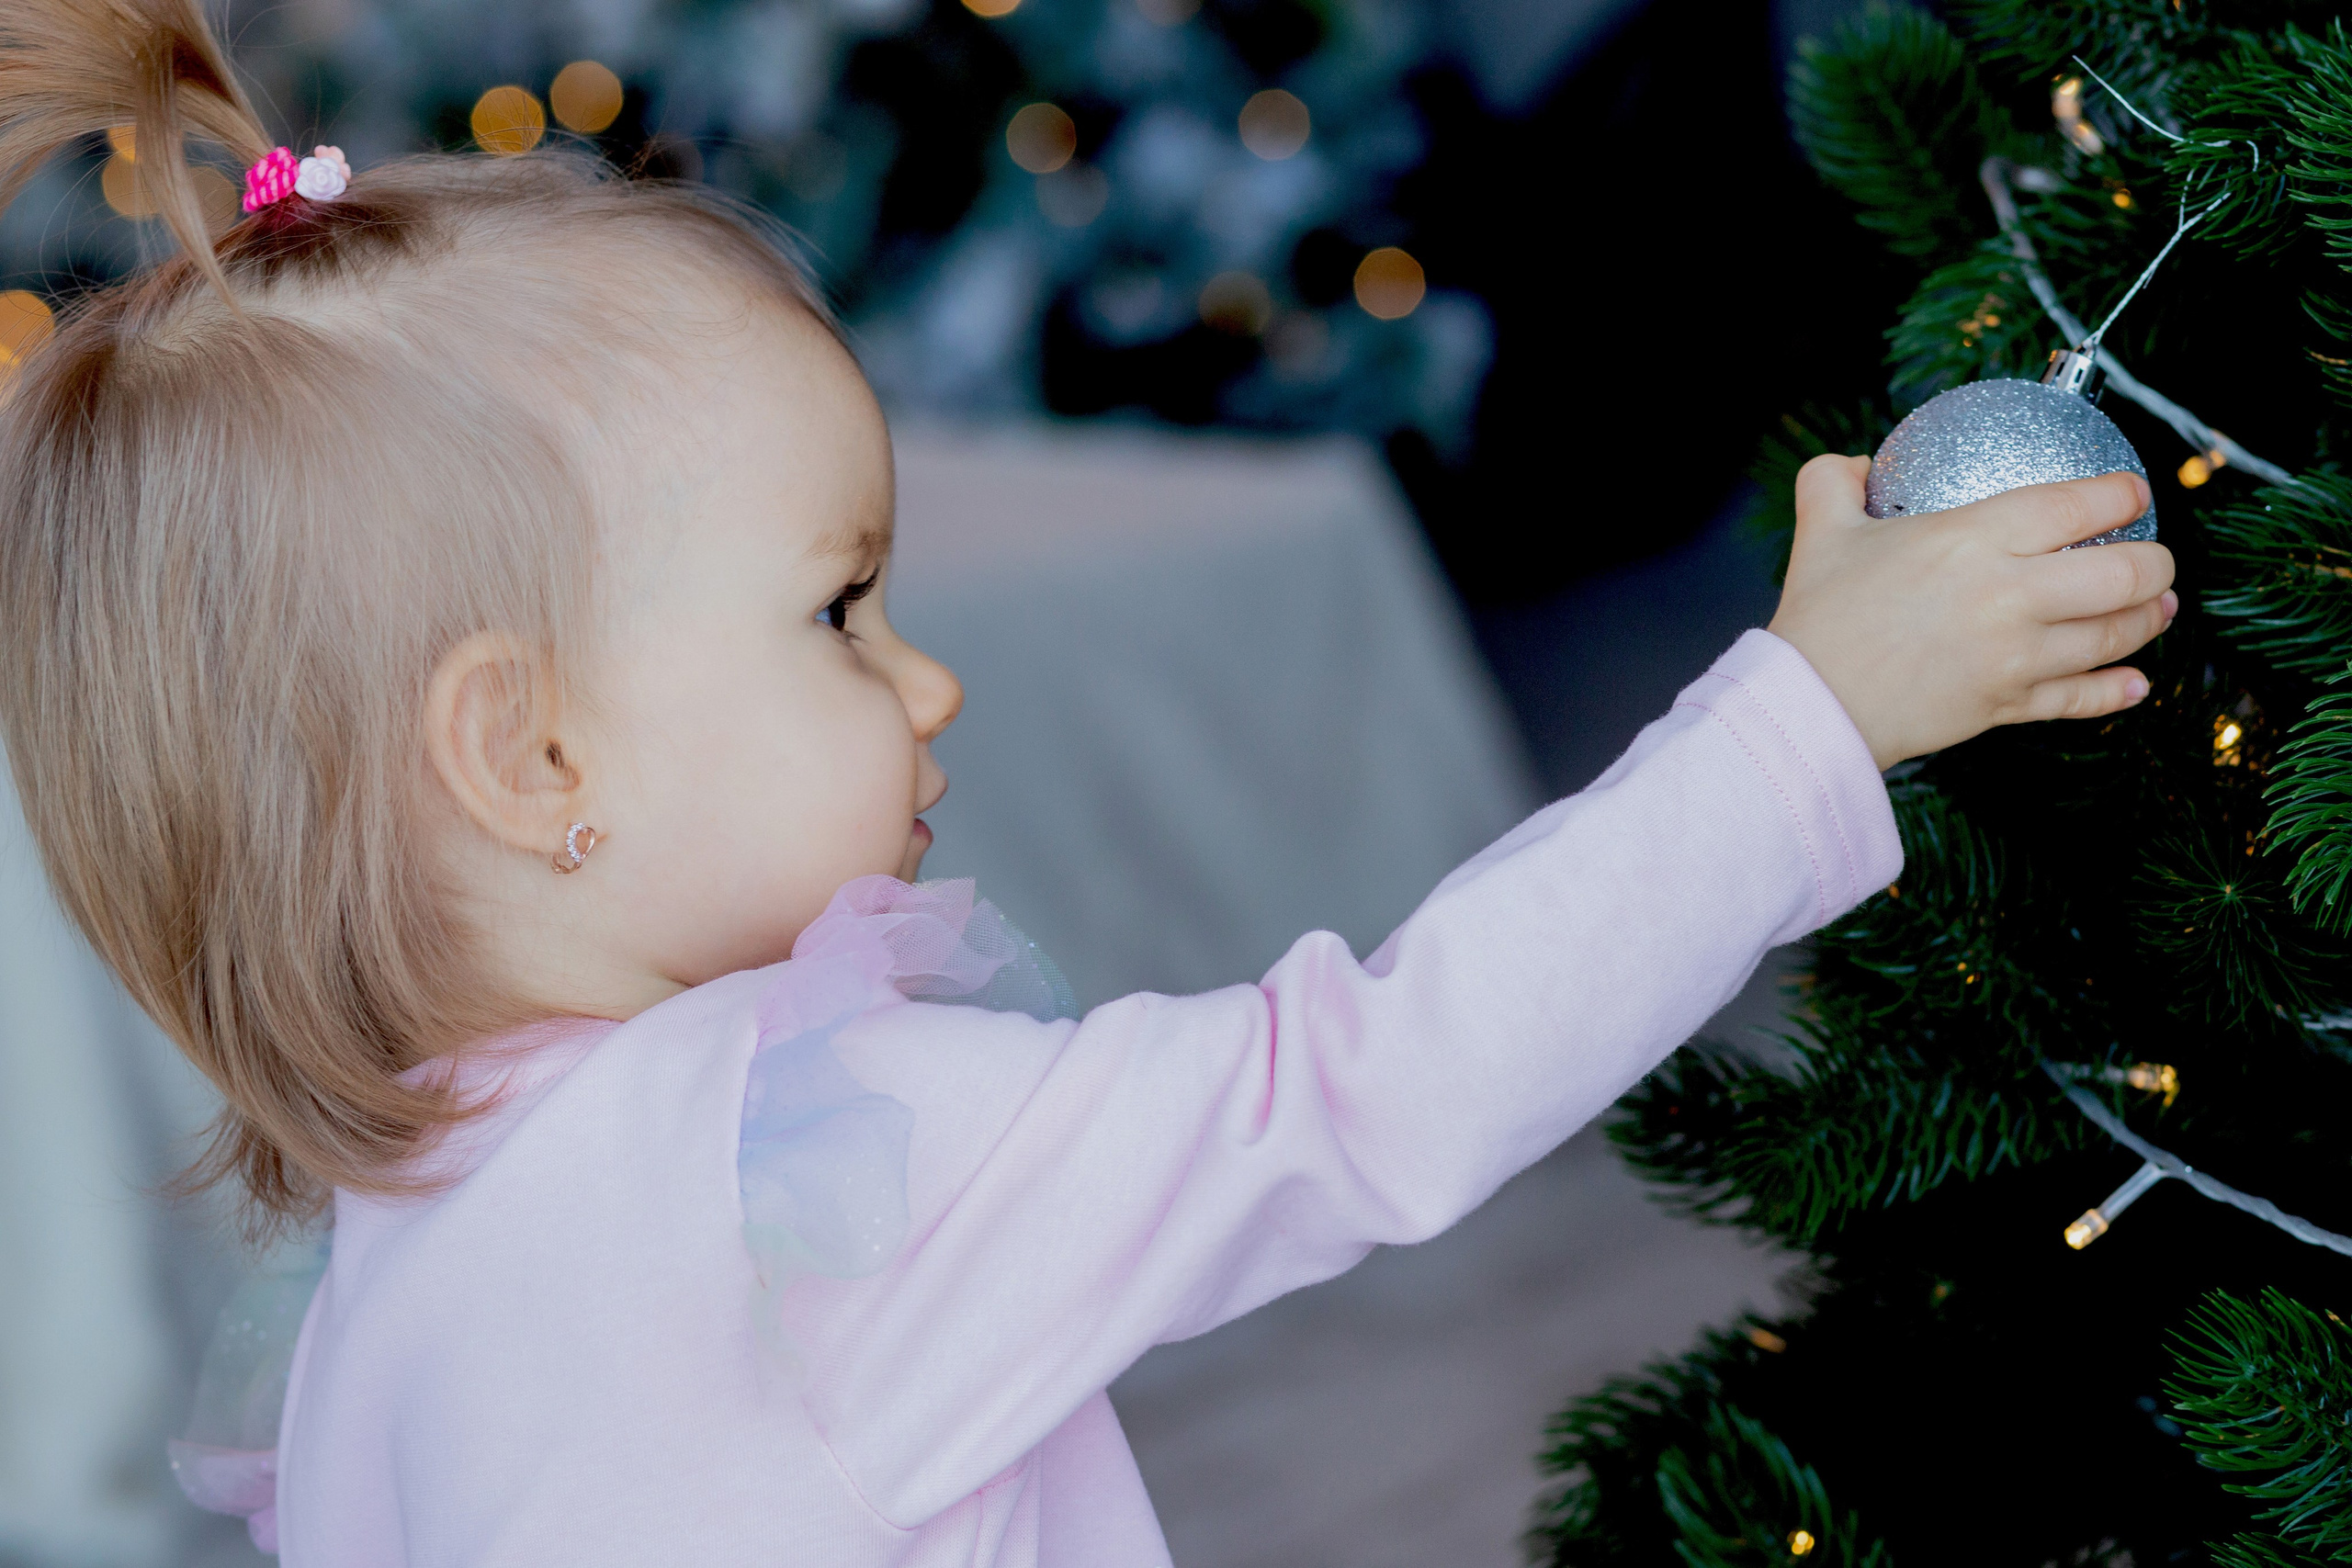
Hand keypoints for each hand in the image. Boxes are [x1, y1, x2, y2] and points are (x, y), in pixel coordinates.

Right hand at [1768, 454, 2176, 770]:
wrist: (1808, 705)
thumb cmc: (1818, 618)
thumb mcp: (1820, 532)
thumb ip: (1834, 481)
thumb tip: (1858, 464)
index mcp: (1971, 539)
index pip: (2075, 505)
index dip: (2120, 493)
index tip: (2132, 491)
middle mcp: (2009, 596)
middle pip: (2122, 573)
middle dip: (2156, 564)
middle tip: (2156, 560)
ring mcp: (2016, 655)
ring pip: (2112, 636)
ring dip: (2148, 621)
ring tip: (2158, 610)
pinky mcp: (2007, 705)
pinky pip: (2080, 698)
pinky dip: (2115, 691)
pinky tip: (2135, 684)